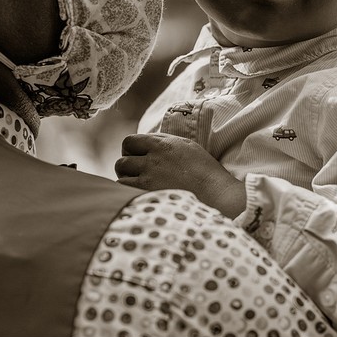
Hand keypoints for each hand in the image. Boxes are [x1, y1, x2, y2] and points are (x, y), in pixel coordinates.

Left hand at [114, 133, 246, 218]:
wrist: (215, 192)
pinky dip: (127, 193)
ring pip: (121, 177)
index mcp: (161, 144)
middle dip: (126, 166)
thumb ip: (163, 142)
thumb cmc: (204, 169)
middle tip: (135, 173)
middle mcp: (152, 159)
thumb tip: (145, 143)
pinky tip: (138, 195)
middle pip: (122, 160)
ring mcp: (149, 179)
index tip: (135, 156)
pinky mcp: (149, 195)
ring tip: (136, 185)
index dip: (129, 149)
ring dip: (126, 180)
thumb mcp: (185, 145)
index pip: (129, 141)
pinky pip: (125, 192)